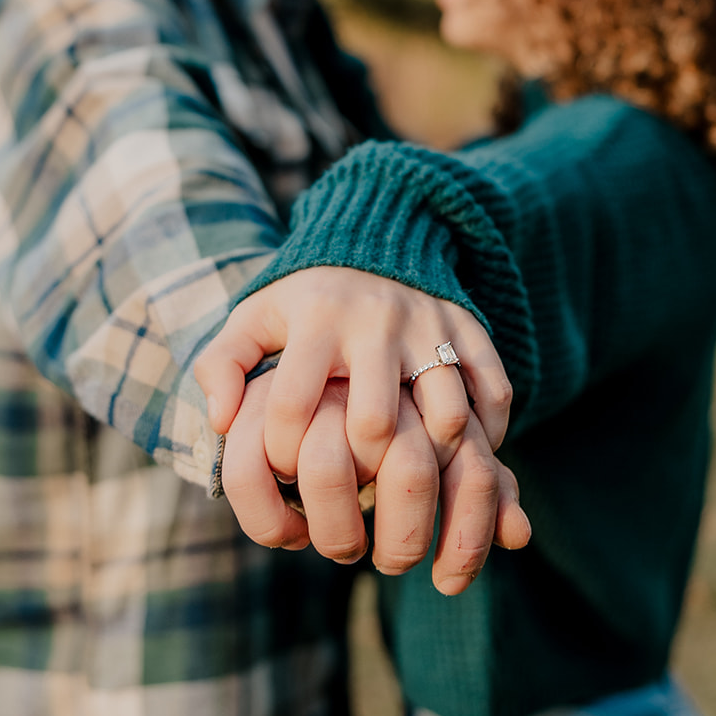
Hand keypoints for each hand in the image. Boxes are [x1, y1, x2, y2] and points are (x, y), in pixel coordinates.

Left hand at [197, 268, 528, 590]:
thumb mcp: (254, 316)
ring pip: (446, 413)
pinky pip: (494, 391)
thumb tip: (221, 421)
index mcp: (317, 319)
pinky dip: (488, 431)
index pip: (296, 406)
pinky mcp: (470, 326)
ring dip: (433, 458)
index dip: (285, 455)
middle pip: (377, 422)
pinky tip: (462, 452)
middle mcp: (376, 320)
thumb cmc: (305, 297)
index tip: (287, 471)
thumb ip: (222, 363)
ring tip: (413, 474)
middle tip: (357, 483)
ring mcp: (430, 323)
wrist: (377, 232)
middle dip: (364, 468)